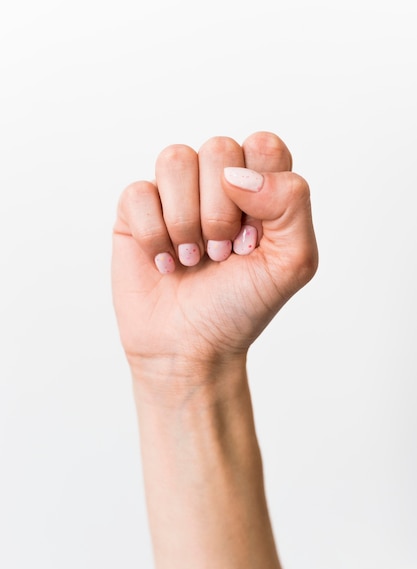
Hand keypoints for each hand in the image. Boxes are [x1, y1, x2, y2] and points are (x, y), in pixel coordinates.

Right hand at [112, 132, 317, 373]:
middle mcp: (217, 182)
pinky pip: (139, 192)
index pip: (264, 146)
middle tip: (221, 254)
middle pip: (218, 149)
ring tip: (193, 258)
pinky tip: (165, 262)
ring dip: (185, 221)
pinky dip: (154, 235)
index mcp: (260, 188)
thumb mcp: (292, 263)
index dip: (259, 191)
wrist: (191, 347)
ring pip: (175, 160)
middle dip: (220, 212)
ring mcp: (175, 193)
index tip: (252, 239)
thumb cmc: (241, 306)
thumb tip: (237, 174)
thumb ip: (291, 204)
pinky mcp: (136, 209)